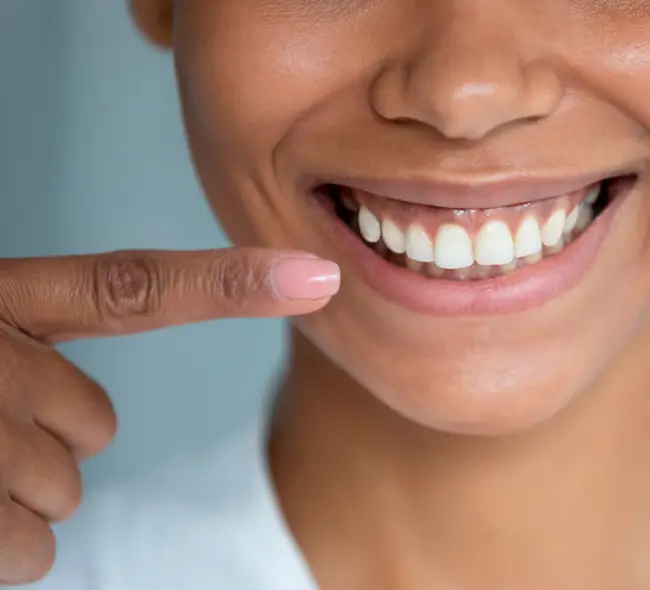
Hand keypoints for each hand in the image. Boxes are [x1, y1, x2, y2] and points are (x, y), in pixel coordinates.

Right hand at [0, 248, 338, 583]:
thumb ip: (32, 350)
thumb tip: (86, 421)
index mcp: (6, 302)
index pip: (134, 288)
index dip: (230, 284)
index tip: (317, 277)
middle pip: (97, 425)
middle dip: (51, 440)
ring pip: (68, 490)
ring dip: (17, 494)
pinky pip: (37, 549)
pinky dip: (2, 544)